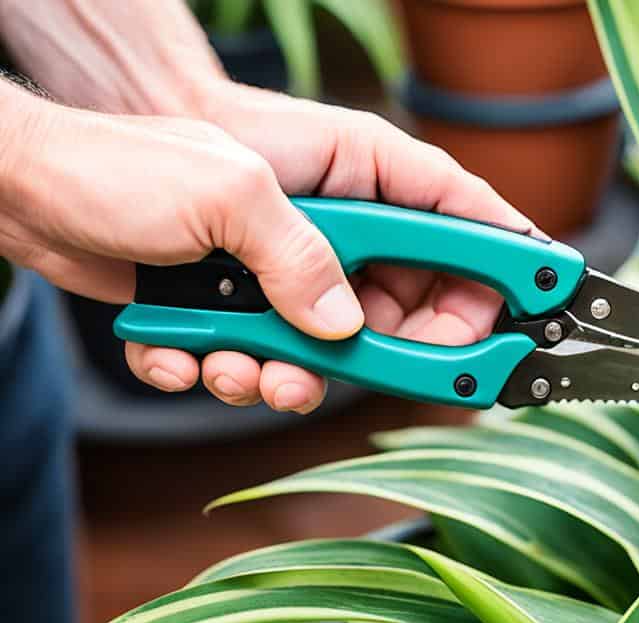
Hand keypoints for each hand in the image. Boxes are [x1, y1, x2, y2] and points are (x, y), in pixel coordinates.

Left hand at [0, 83, 537, 412]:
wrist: (45, 187)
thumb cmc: (139, 157)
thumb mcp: (234, 195)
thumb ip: (304, 260)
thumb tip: (345, 328)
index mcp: (361, 181)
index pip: (461, 229)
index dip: (497, 278)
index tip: (518, 324)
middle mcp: (339, 236)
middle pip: (408, 313)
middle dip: (378, 354)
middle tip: (347, 366)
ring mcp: (294, 279)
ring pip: (333, 357)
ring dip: (285, 376)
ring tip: (236, 361)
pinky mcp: (246, 318)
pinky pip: (265, 370)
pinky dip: (226, 375)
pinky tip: (187, 350)